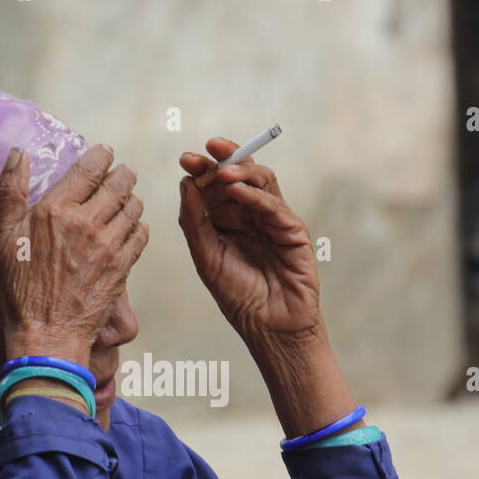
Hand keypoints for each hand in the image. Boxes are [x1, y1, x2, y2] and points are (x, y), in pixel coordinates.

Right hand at [0, 144, 148, 364]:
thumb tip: (18, 153)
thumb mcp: (1, 239)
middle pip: (119, 184)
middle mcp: (86, 223)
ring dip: (132, 199)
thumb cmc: (19, 290)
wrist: (47, 335)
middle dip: (123, 173)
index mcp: (55, 210)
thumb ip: (9, 193)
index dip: (102, 155)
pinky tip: (131, 227)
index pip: (89, 168)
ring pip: (134, 208)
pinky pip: (141, 235)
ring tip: (127, 198)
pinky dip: (139, 226)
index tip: (105, 152)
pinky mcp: (122, 267)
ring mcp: (108, 246)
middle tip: (123, 172)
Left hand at [178, 138, 319, 345]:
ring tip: (222, 172)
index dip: (202, 169)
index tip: (186, 158)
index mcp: (228, 221)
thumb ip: (195, 222)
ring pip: (261, 182)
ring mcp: (274, 220)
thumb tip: (186, 183)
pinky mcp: (293, 230)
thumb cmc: (238, 296)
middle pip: (239, 176)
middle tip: (204, 152)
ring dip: (240, 172)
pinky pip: (274, 205)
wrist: (269, 326)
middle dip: (221, 161)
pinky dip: (255, 196)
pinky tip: (238, 192)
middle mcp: (251, 216)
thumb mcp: (206, 258)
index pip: (215, 186)